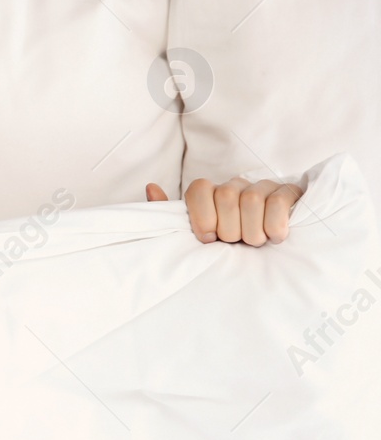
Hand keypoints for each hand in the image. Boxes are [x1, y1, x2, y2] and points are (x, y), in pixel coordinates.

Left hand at [145, 177, 303, 245]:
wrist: (272, 254)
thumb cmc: (230, 246)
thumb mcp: (200, 237)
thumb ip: (175, 217)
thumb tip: (151, 188)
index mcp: (212, 194)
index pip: (199, 188)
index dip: (201, 216)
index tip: (208, 239)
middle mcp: (235, 185)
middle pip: (225, 196)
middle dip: (229, 229)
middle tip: (236, 244)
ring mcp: (263, 186)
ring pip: (250, 199)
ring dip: (252, 231)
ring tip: (255, 243)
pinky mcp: (288, 192)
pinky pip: (278, 201)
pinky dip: (274, 224)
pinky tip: (275, 237)